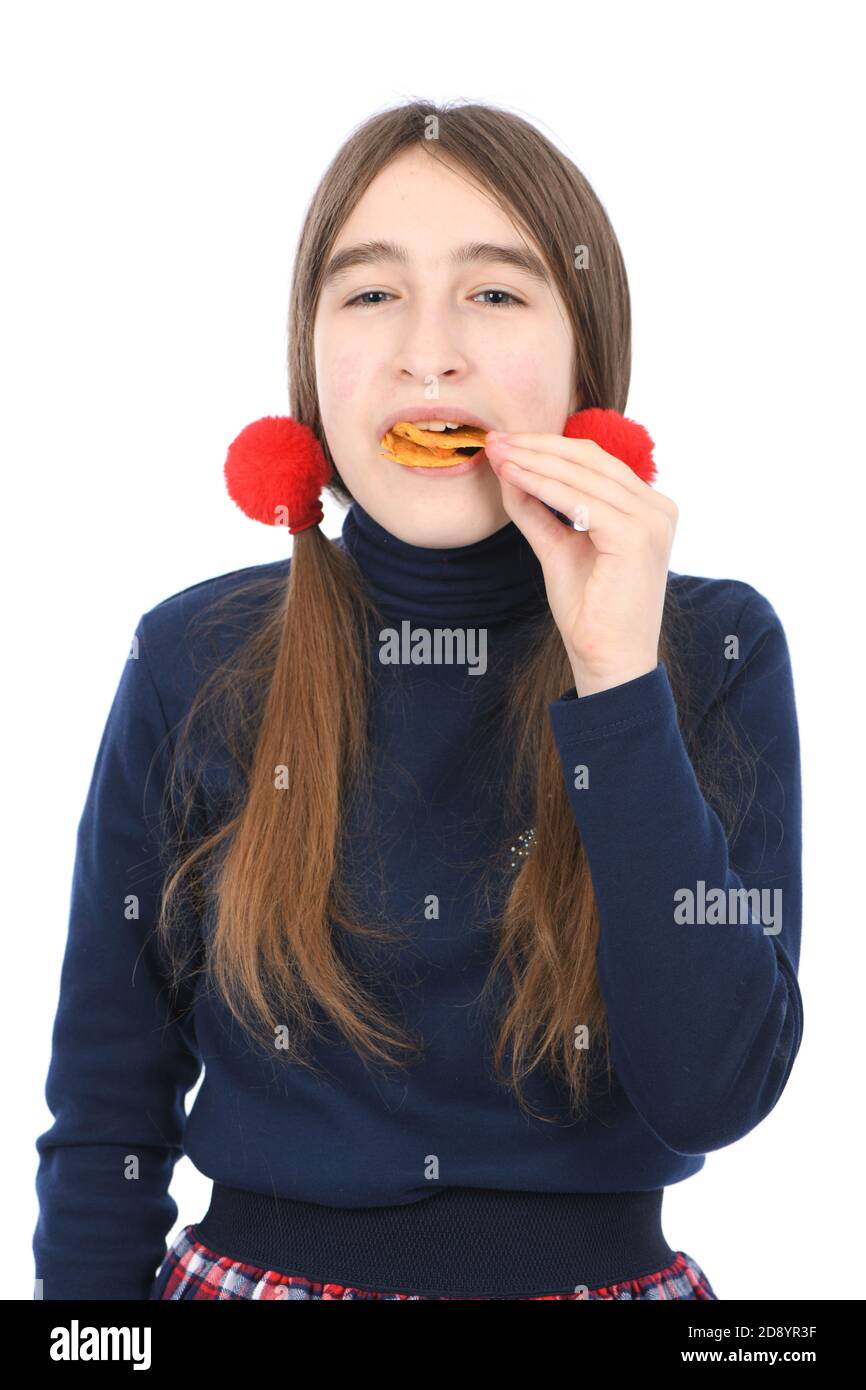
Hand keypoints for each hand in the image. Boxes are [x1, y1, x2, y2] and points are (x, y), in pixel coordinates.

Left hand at [485, 429, 677, 696]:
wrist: (608, 660)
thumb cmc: (589, 612)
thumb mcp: (559, 548)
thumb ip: (539, 510)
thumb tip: (509, 470)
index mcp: (646, 508)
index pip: (594, 462)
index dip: (547, 446)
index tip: (505, 442)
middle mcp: (657, 508)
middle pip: (590, 460)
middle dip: (536, 446)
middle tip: (495, 439)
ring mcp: (651, 520)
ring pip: (583, 475)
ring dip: (534, 461)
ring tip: (497, 454)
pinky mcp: (637, 536)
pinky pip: (581, 501)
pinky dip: (543, 485)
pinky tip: (513, 476)